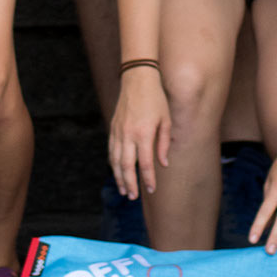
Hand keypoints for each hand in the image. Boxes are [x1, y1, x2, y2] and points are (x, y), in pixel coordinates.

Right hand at [105, 65, 171, 201]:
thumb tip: (163, 163)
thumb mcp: (165, 120)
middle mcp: (128, 134)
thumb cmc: (155, 99)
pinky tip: (117, 172)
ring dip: (119, 177)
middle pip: (126, 166)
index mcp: (143, 133)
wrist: (137, 79)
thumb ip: (164, 143)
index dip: (148, 179)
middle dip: (129, 184)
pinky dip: (113, 164)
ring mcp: (118, 131)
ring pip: (115, 160)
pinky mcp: (113, 128)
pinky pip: (111, 150)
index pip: (144, 164)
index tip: (151, 190)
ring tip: (124, 190)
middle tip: (133, 197)